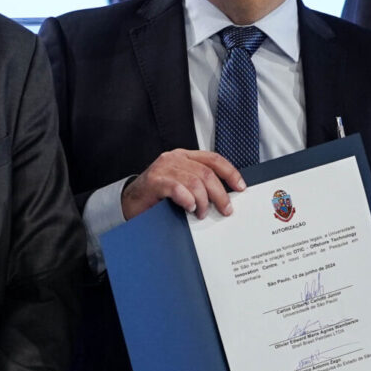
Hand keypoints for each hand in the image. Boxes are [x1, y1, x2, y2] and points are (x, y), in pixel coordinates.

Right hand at [120, 149, 244, 220]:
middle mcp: (175, 158)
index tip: (240, 187)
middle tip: (224, 209)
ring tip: (201, 213)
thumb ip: (199, 185)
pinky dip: (187, 199)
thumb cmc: (157, 197)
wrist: (129, 204)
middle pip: (207, 173)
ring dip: (203, 200)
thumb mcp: (183, 187)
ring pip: (195, 181)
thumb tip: (224, 198)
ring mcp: (163, 168)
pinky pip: (177, 188)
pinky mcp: (154, 181)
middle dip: (220, 193)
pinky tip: (189, 208)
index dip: (230, 173)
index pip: (214, 159)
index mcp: (184, 157)